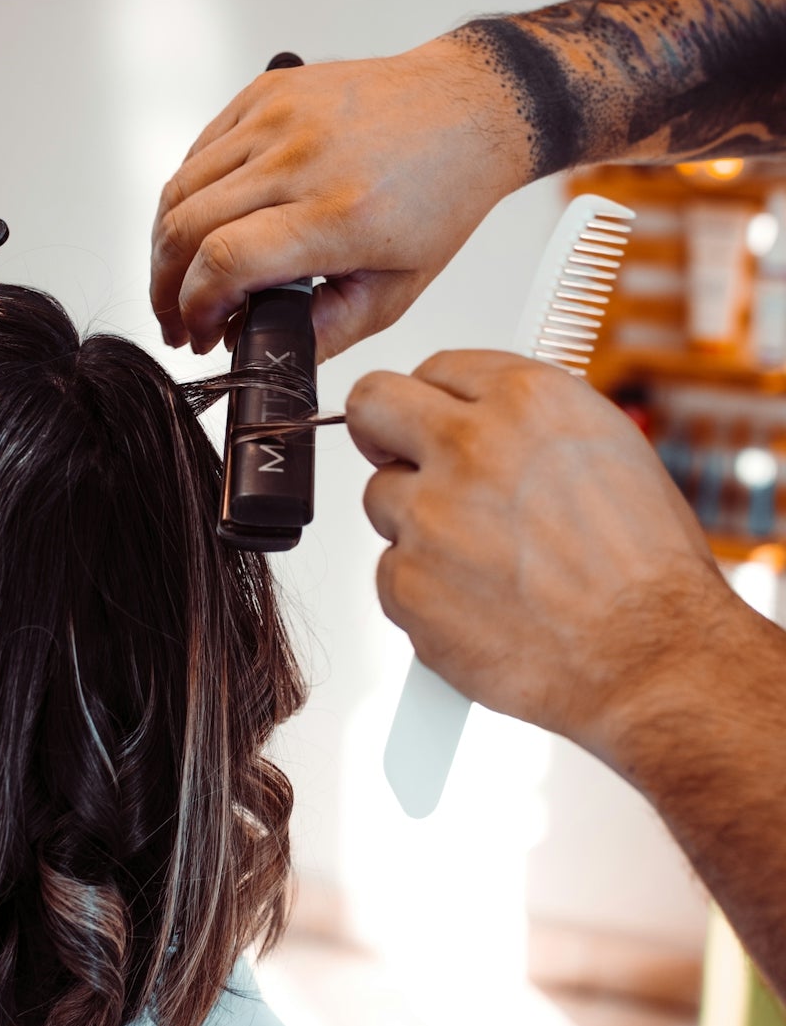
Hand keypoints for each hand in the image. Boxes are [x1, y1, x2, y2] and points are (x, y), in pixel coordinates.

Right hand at [149, 39, 527, 361]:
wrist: (465, 109)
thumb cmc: (440, 191)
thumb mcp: (397, 289)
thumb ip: (327, 331)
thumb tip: (264, 352)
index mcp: (340, 211)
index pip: (227, 259)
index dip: (196, 305)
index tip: (199, 331)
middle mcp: (302, 157)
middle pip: (187, 225)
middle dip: (165, 287)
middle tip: (177, 320)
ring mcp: (278, 117)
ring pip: (181, 186)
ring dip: (165, 244)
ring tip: (179, 280)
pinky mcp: (266, 93)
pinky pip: (199, 150)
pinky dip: (186, 196)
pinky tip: (201, 226)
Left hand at [345, 351, 732, 778]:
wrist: (652, 656)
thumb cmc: (646, 567)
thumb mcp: (608, 450)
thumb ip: (526, 424)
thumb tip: (480, 417)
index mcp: (526, 401)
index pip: (436, 368)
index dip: (434, 402)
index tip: (432, 420)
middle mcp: (470, 447)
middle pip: (373, 405)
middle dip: (380, 432)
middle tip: (398, 457)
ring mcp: (429, 516)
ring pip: (382, 500)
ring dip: (417, 527)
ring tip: (487, 562)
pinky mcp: (407, 582)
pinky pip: (390, 575)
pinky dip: (424, 594)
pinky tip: (480, 606)